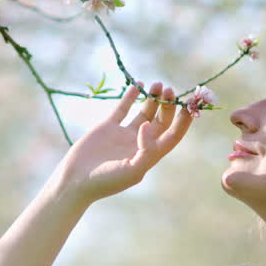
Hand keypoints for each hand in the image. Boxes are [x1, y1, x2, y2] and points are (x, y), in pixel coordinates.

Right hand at [52, 81, 194, 205]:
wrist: (75, 181)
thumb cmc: (105, 181)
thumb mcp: (132, 170)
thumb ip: (146, 150)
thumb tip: (149, 125)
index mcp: (149, 155)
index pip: (173, 135)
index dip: (183, 121)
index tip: (190, 105)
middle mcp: (140, 143)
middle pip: (162, 121)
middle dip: (168, 105)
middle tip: (168, 90)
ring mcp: (124, 134)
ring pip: (145, 112)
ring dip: (153, 98)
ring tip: (157, 84)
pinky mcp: (107, 127)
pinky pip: (122, 109)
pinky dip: (130, 96)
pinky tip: (137, 84)